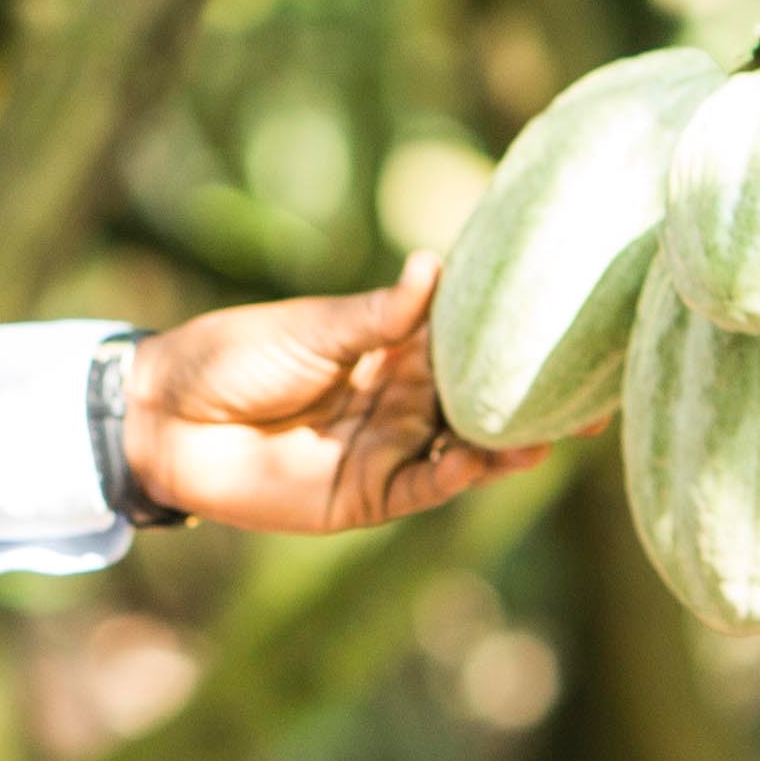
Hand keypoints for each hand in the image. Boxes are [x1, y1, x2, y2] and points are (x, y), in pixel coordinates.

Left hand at [114, 260, 528, 533]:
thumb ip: (378, 314)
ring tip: (558, 428)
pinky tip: (494, 458)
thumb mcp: (311, 328)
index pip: (463, 340)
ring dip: (508, 440)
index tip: (569, 320)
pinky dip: (460, 474)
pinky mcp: (365, 495)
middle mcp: (398, 398)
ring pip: (463, 447)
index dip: (512, 335)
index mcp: (386, 347)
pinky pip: (425, 486)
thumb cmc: (231, 356)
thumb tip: (435, 265)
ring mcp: (386, 448)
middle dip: (530, 395)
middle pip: (477, 398)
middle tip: (595, 388)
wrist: (164, 419)